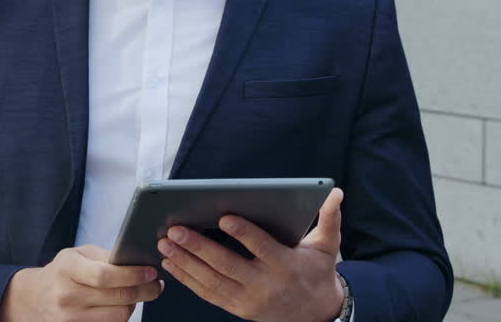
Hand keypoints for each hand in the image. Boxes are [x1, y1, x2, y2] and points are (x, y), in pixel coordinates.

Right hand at [0, 244, 163, 321]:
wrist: (37, 297)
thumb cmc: (64, 271)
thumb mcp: (79, 254)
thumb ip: (105, 257)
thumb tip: (138, 262)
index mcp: (66, 268)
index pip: (104, 275)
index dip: (132, 275)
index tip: (151, 272)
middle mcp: (66, 295)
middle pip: (116, 298)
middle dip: (143, 291)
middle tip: (156, 285)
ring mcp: (69, 319)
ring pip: (118, 316)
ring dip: (134, 305)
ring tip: (140, 294)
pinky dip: (121, 317)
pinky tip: (125, 306)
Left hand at [157, 187, 345, 321]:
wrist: (316, 315)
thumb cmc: (317, 272)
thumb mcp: (327, 247)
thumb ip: (328, 218)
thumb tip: (335, 192)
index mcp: (287, 266)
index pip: (262, 248)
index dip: (243, 233)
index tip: (223, 217)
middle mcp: (266, 286)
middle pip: (228, 266)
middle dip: (198, 247)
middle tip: (174, 229)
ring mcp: (249, 301)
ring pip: (212, 282)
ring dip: (185, 263)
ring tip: (165, 244)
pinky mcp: (238, 309)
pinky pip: (208, 295)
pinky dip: (187, 280)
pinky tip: (171, 264)